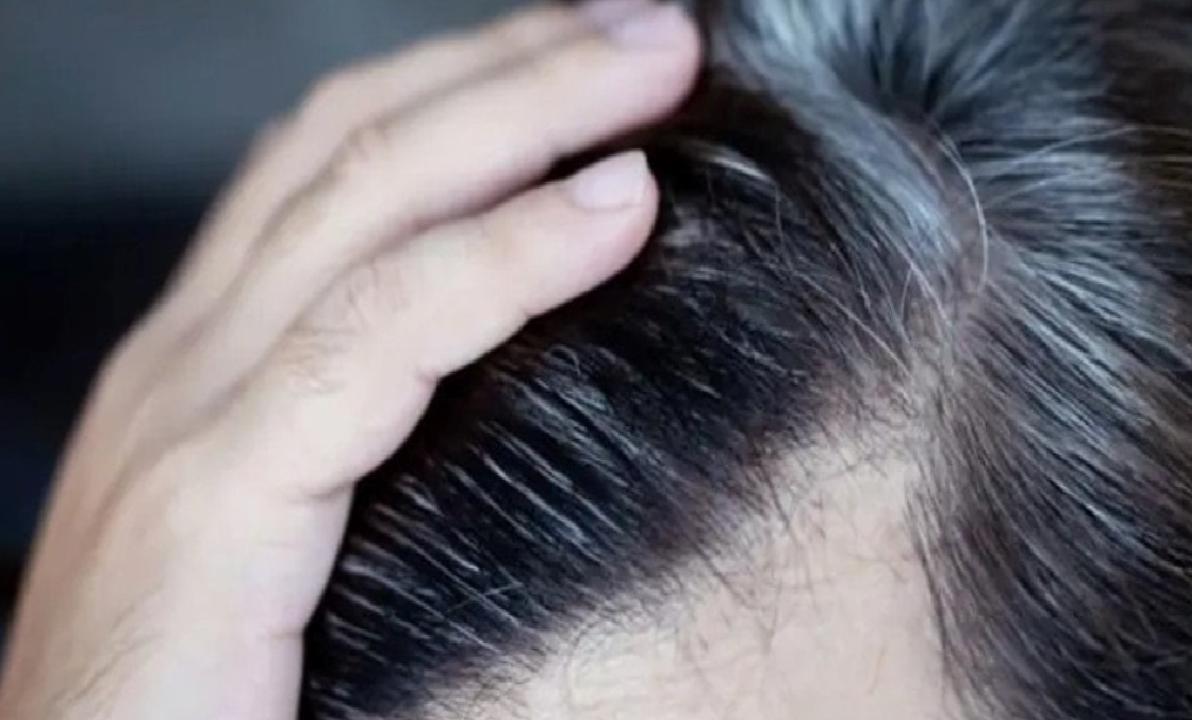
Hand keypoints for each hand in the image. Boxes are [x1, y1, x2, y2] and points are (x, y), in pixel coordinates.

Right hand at [0, 2, 698, 717]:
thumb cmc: (200, 695)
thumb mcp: (291, 525)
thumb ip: (366, 430)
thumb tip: (514, 361)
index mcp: (207, 361)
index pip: (335, 168)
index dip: (468, 93)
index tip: (591, 64)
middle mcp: (186, 359)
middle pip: (359, 148)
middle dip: (513, 70)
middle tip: (647, 29)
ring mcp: (184, 417)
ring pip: (369, 203)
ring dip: (529, 116)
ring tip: (655, 70)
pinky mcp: (209, 504)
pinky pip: (380, 337)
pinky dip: (507, 258)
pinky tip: (615, 213)